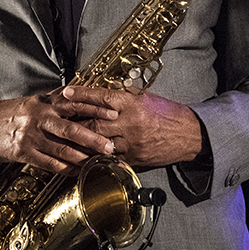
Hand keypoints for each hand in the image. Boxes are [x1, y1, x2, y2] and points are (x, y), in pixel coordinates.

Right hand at [0, 88, 118, 171]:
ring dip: (83, 157)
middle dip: (93, 139)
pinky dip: (66, 168)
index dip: (96, 108)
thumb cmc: (14, 113)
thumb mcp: (35, 101)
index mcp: (45, 102)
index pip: (76, 102)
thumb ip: (57, 101)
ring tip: (98, 162)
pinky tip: (77, 171)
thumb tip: (83, 97)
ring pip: (62, 149)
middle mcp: (39, 118)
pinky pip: (50, 163)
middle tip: (110, 146)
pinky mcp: (24, 153)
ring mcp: (31, 136)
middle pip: (71, 128)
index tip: (114, 113)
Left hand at [61, 86, 205, 169]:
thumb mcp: (147, 98)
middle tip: (58, 118)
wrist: (190, 134)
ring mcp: (131, 141)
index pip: (101, 97)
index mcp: (132, 104)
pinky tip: (83, 156)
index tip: (66, 92)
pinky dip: (96, 155)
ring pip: (99, 142)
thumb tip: (105, 94)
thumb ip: (125, 97)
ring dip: (81, 141)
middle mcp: (130, 122)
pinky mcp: (134, 157)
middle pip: (94, 121)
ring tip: (65, 139)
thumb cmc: (169, 114)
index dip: (82, 94)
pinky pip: (110, 157)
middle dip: (75, 120)